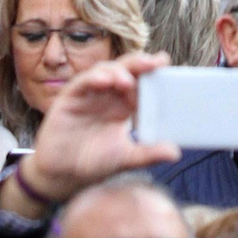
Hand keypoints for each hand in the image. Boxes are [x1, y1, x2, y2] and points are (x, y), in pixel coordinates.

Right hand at [16, 52, 176, 210]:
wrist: (62, 175)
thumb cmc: (93, 162)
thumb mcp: (125, 158)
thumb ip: (148, 153)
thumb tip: (175, 153)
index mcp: (124, 105)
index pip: (141, 81)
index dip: (153, 71)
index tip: (167, 65)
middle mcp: (108, 95)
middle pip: (126, 70)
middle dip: (140, 63)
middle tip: (155, 62)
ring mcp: (89, 94)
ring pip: (105, 71)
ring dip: (118, 72)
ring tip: (127, 81)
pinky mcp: (69, 98)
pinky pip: (81, 83)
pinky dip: (93, 79)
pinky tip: (102, 82)